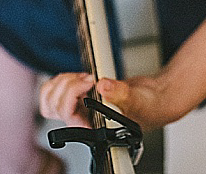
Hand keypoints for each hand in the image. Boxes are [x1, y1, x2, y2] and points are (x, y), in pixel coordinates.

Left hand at [39, 72, 183, 132]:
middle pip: (54, 105)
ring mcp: (80, 108)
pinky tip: (79, 77)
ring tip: (82, 78)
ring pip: (51, 98)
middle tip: (87, 79)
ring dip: (63, 82)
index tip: (89, 82)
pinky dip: (63, 78)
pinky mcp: (80, 96)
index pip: (68, 114)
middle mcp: (84, 119)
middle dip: (67, 85)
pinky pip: (58, 89)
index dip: (72, 94)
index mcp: (94, 128)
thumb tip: (103, 86)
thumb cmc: (148, 108)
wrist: (154, 100)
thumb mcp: (137, 99)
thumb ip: (120, 93)